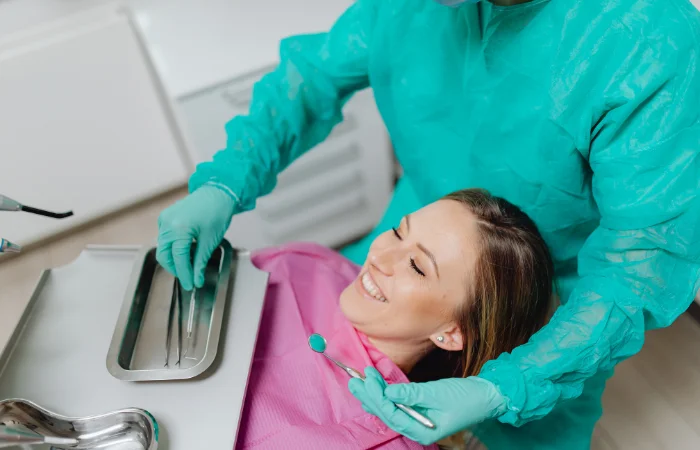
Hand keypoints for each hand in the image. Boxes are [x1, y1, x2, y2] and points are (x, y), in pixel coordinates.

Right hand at [157, 186, 236, 290]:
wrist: (216, 193)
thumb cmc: (216, 213)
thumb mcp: (210, 242)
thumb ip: (200, 263)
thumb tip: (196, 279)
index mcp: (179, 229)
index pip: (178, 259)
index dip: (184, 274)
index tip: (190, 285)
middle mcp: (167, 224)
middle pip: (164, 255)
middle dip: (175, 269)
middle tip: (188, 278)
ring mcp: (164, 220)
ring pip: (163, 248)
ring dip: (174, 259)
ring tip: (189, 264)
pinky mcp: (165, 218)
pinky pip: (165, 238)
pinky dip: (173, 247)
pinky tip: (185, 251)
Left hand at [348, 367, 506, 444]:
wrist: (486, 397)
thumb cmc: (465, 397)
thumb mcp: (437, 393)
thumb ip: (412, 394)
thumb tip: (388, 392)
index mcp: (421, 431)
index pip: (391, 414)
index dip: (377, 396)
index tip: (367, 378)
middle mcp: (417, 429)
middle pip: (386, 413)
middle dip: (370, 396)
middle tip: (354, 380)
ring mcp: (418, 422)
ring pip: (389, 410)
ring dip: (374, 395)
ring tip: (359, 382)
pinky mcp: (420, 412)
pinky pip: (398, 406)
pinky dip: (385, 396)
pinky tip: (374, 389)